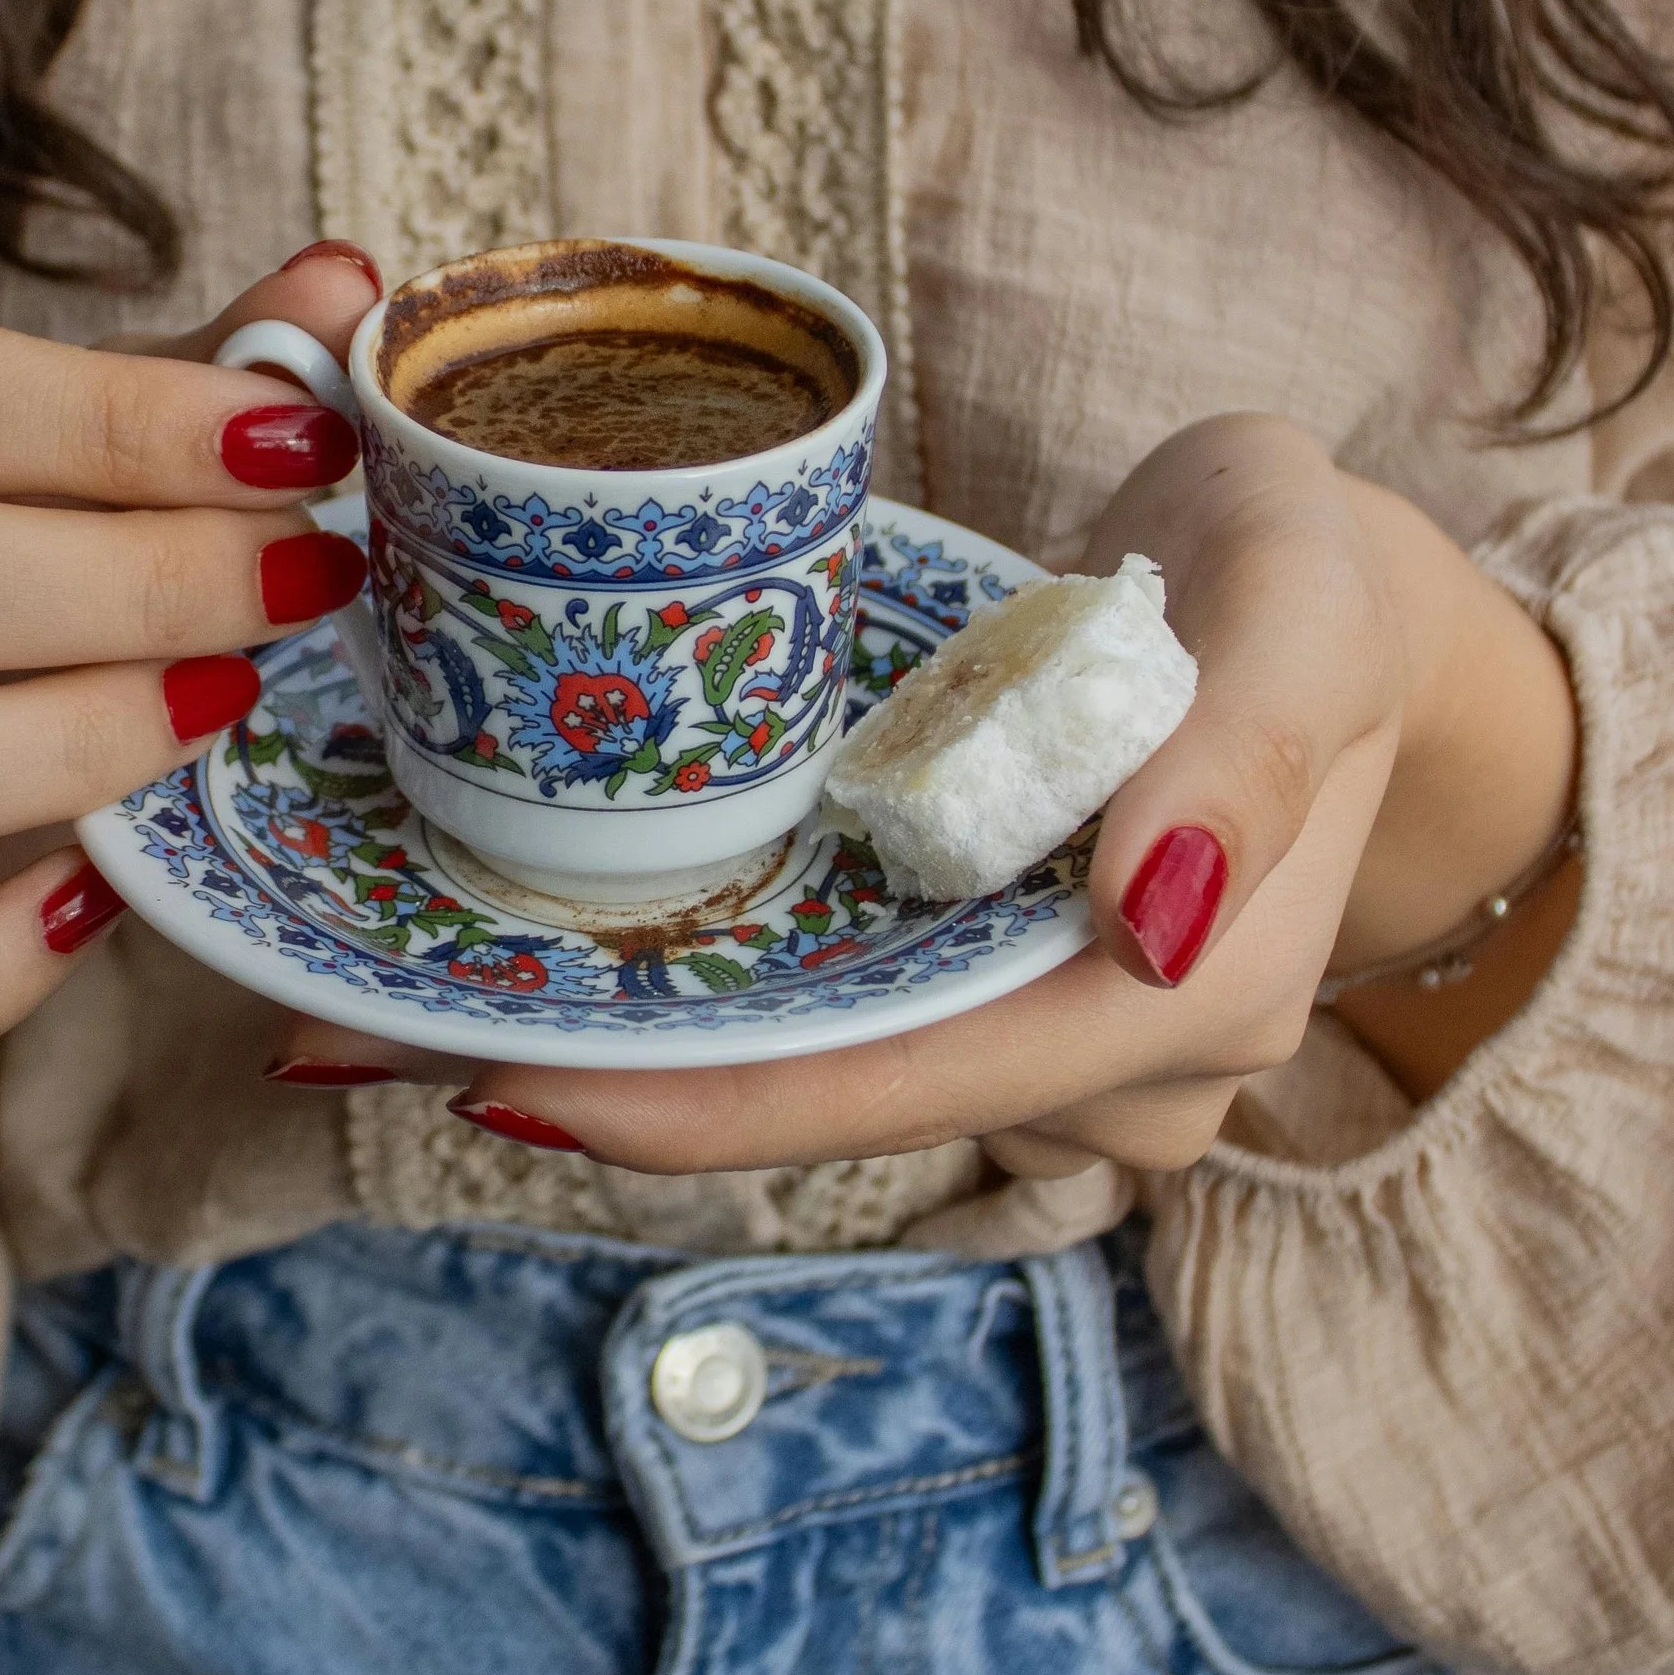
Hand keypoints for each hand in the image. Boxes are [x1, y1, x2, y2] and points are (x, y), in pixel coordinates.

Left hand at [267, 415, 1578, 1181]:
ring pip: (786, 1060)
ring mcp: (1022, 1031)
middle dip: (581, 1078)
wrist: (1330, 590)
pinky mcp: (965, 968)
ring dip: (593, 1033)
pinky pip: (800, 999)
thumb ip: (1247, 756)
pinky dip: (662, 978)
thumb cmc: (1316, 572)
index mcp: (1171, 998)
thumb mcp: (1309, 604)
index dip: (691, 1101)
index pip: (897, 1082)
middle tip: (343, 1028)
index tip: (488, 1073)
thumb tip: (1149, 923)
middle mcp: (1089, 1063)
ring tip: (373, 984)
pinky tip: (509, 941)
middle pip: (804, 1097)